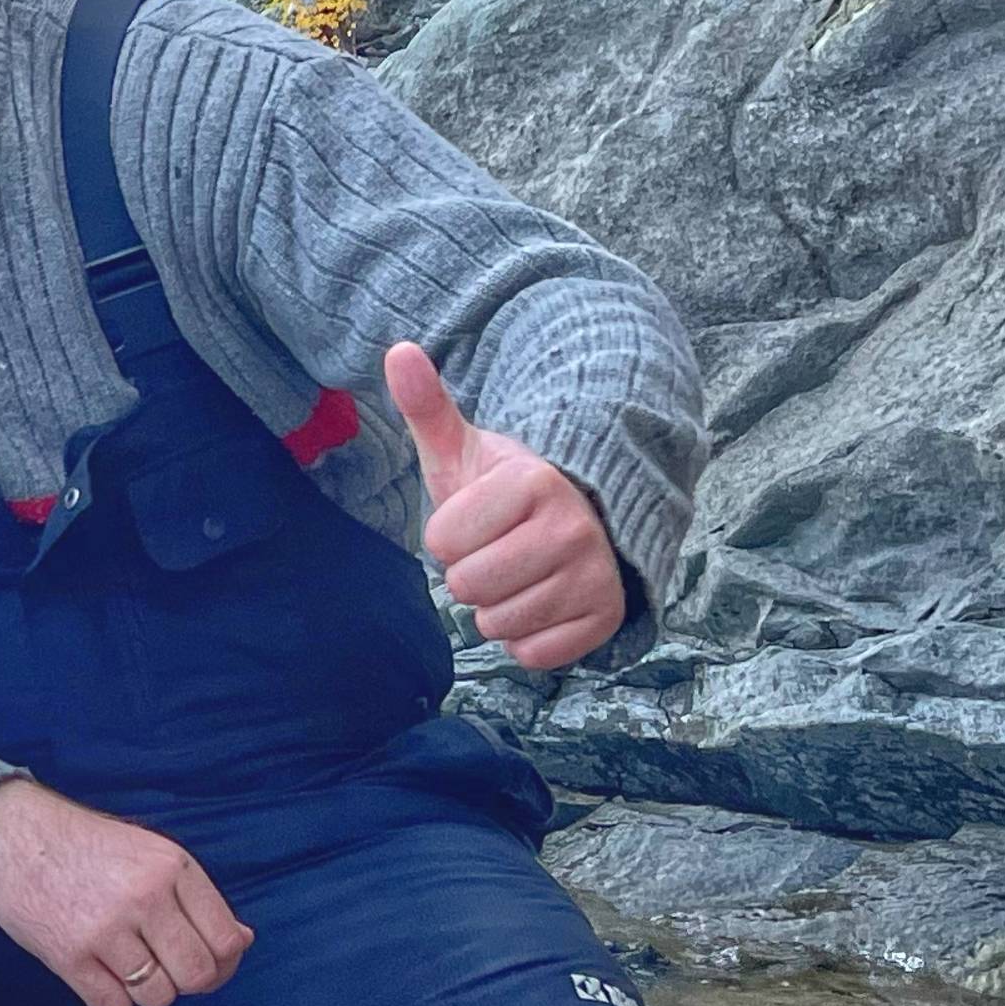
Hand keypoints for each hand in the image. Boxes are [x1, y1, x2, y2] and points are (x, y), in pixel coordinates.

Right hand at [0, 778, 250, 1005]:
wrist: (14, 837)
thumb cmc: (88, 848)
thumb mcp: (152, 854)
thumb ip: (196, 898)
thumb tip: (241, 942)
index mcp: (172, 868)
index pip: (225, 940)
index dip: (224, 965)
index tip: (207, 965)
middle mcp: (144, 898)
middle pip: (196, 975)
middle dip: (187, 983)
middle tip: (167, 971)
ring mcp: (105, 929)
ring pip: (157, 996)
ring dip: (148, 992)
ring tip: (128, 966)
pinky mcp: (68, 956)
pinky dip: (113, 1000)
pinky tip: (101, 974)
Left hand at [389, 341, 626, 670]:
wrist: (583, 521)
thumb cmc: (505, 493)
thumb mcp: (464, 451)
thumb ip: (428, 406)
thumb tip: (398, 351)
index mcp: (536, 482)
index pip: (442, 543)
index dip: (448, 536)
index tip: (479, 518)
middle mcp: (575, 529)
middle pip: (467, 587)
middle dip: (469, 574)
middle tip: (499, 549)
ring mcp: (596, 577)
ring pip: (497, 624)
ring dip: (497, 607)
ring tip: (522, 573)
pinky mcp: (606, 619)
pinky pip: (533, 654)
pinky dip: (528, 638)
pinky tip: (543, 601)